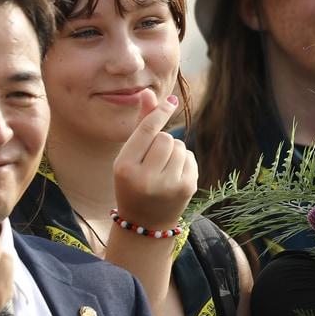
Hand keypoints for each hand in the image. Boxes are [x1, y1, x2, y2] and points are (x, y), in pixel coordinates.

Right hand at [112, 91, 197, 228]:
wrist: (145, 223)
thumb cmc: (134, 182)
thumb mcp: (129, 157)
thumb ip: (140, 125)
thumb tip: (149, 92)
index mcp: (125, 168)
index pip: (147, 130)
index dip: (160, 113)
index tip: (170, 102)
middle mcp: (146, 178)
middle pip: (165, 138)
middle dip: (162, 142)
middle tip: (154, 158)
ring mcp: (168, 185)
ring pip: (179, 146)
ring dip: (173, 151)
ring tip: (162, 168)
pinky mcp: (186, 188)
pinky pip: (190, 157)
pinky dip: (183, 161)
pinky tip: (173, 176)